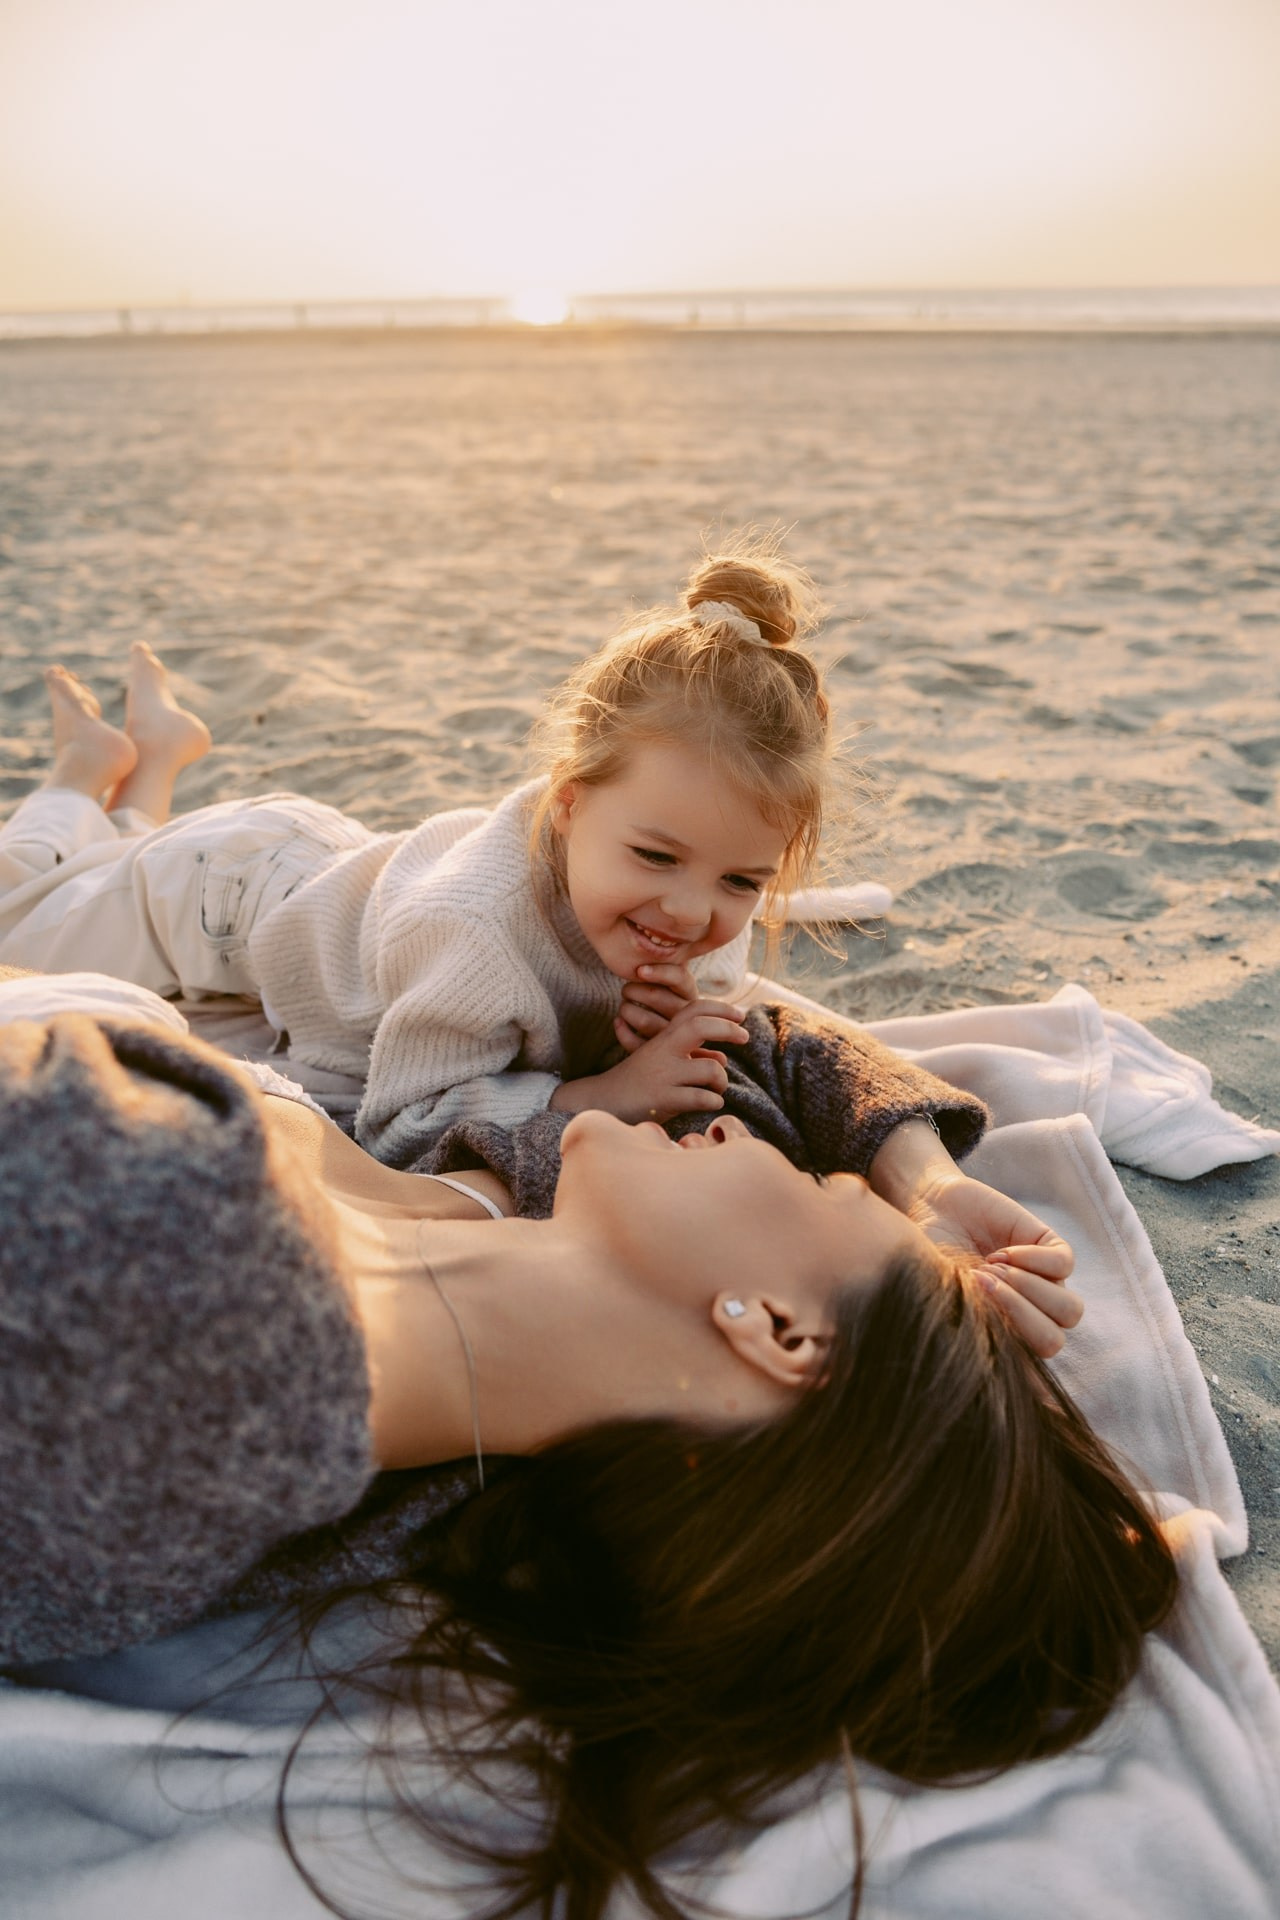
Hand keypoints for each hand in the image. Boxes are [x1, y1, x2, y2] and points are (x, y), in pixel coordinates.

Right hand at [550, 1000, 748, 1122]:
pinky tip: (709, 1103)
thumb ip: (689, 1053)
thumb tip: (723, 1057)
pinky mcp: (662, 1099)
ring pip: (711, 1068)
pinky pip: (702, 1098)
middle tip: (744, 1037)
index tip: (740, 1015)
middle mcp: (663, 1051)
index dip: (721, 1008)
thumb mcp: (659, 1058)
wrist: (603, 1101)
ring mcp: (663, 1075)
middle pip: (700, 1026)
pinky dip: (713, 1102)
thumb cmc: (638, 1080)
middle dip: (728, 1028)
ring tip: (716, 1089)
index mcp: (663, 1037)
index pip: (694, 1010)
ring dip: (722, 1081)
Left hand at [613, 962, 705, 1055]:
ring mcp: (673, 1039)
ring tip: (625, 1005)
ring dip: (626, 1008)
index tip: (640, 970)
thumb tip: (640, 967)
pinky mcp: (657, 1055)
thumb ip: (667, 973)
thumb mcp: (677, 991)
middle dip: (633, 988)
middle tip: (627, 989)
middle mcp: (687, 1018)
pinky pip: (634, 1042)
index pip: (680, 978)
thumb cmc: (673, 1008)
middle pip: (655, 996)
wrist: (683, 1050)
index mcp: (694, 998)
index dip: (659, 971)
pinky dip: (621, 1030)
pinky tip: (619, 1022)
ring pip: (643, 1019)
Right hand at [868, 1119, 1080, 1358]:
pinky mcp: (1052, 1249)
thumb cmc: (930, 1260)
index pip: (1034, 1377)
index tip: (1020, 1380)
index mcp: (1008, 1340)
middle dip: (1018, 1315)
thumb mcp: (940, 1298)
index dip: (1034, 1387)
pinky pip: (1064, 1264)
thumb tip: (978, 1365)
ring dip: (1029, 1290)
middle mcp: (1032, 1316)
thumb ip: (963, 1329)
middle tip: (980, 1284)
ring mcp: (1047, 1284)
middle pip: (1053, 1342)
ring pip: (1070, 1308)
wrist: (932, 1210)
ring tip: (991, 1268)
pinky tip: (1000, 1251)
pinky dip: (1032, 1260)